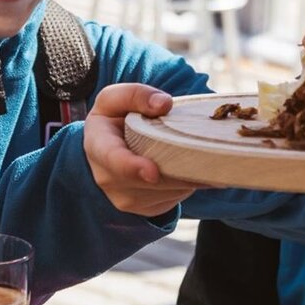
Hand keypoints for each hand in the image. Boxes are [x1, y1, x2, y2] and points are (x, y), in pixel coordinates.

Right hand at [84, 84, 198, 217]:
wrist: (107, 150)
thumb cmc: (113, 120)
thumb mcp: (116, 99)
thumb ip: (137, 95)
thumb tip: (164, 104)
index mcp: (98, 147)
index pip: (114, 160)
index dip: (133, 168)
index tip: (153, 172)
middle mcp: (107, 179)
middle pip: (151, 180)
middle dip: (178, 168)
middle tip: (206, 153)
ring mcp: (125, 199)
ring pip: (167, 191)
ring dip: (185, 175)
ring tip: (193, 154)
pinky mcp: (144, 209)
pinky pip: (173, 199)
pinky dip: (185, 185)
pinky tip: (184, 168)